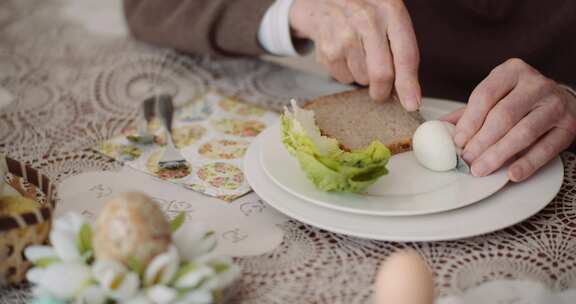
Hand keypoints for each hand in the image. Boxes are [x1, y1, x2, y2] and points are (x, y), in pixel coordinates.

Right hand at [289, 0, 420, 110]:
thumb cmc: (362, 11)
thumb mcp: (387, 17)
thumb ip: (401, 48)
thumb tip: (408, 93)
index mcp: (391, 10)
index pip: (405, 55)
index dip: (409, 84)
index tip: (411, 104)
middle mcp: (368, 20)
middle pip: (382, 74)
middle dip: (382, 90)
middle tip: (381, 92)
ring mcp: (344, 35)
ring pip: (362, 79)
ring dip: (362, 76)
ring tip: (357, 54)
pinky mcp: (327, 49)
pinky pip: (343, 78)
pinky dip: (345, 72)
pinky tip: (343, 53)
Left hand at [442, 58, 575, 181]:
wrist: (561, 101)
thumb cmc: (519, 100)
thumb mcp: (494, 97)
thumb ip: (468, 113)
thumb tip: (436, 129)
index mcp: (511, 72)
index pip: (485, 96)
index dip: (468, 122)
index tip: (457, 141)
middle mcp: (536, 84)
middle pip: (503, 116)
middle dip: (481, 142)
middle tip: (466, 159)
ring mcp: (555, 104)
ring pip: (523, 133)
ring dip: (498, 155)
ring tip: (481, 169)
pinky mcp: (568, 126)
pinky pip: (546, 149)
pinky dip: (527, 163)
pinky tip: (512, 173)